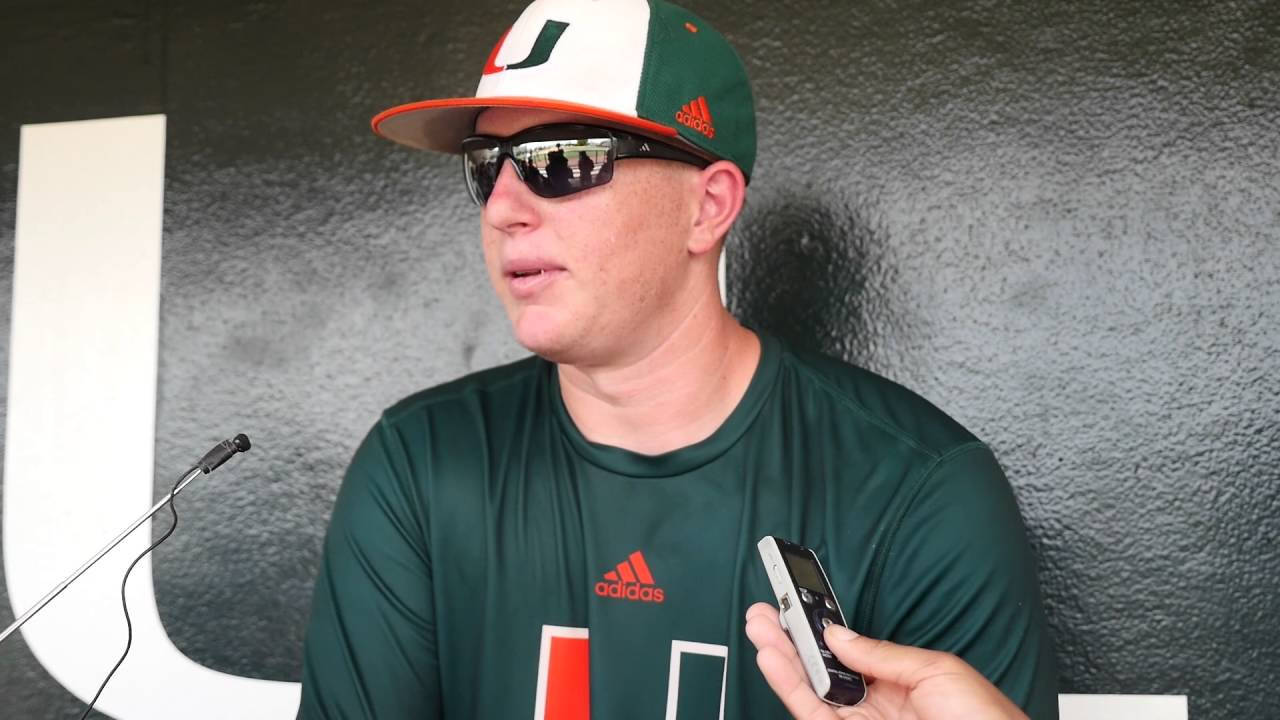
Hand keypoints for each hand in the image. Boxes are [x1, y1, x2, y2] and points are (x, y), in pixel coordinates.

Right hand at [744, 603, 1027, 719]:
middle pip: (823, 670)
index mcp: (903, 682)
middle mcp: (879, 706)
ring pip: (811, 692)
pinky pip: (814, 715)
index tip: (799, 603)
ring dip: (782, 659)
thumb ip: (883, 654)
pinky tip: (776, 662)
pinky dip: (791, 688)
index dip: (821, 628)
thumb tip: (839, 635)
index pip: (850, 651)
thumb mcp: (940, 671)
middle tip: (766, 611)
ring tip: (761, 629)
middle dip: (791, 639)